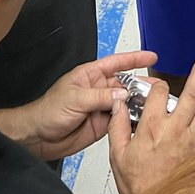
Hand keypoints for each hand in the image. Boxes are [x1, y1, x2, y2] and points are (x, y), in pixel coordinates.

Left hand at [0, 50, 156, 160]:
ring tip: (151, 106)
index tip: (151, 56)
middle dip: (141, 86)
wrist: (38, 137)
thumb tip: (122, 94)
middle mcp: (98, 90)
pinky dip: (131, 121)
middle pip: (126, 84)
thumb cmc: (47, 111)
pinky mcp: (102, 124)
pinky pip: (121, 120)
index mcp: (90, 75)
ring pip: (126, 103)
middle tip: (157, 89)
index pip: (117, 63)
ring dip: (137, 104)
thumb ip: (100, 96)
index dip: (135, 59)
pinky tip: (138, 121)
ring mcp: (101, 107)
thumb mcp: (75, 99)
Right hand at [108, 56, 194, 193]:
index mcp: (153, 127)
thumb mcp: (118, 154)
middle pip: (191, 94)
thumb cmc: (139, 184)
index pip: (158, 93)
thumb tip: (118, 105)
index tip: (157, 83)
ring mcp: (192, 141)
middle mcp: (175, 130)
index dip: (157, 84)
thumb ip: (117, 126)